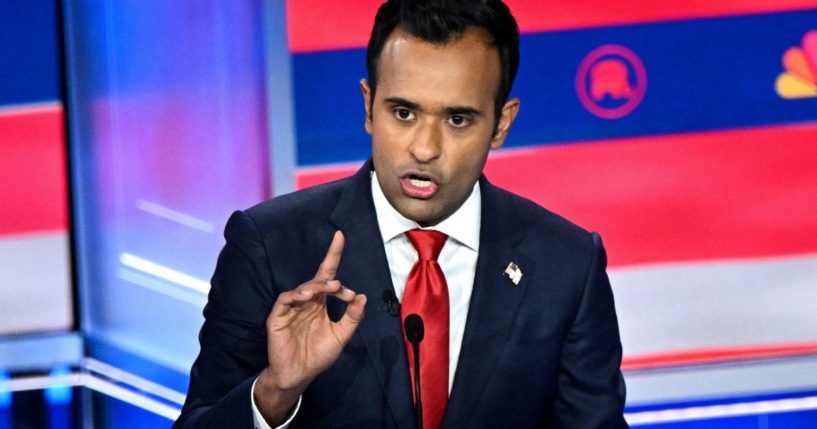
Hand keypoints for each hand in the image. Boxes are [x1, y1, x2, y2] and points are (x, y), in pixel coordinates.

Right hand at [254, 231, 366, 423]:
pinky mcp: (277, 317)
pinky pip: (285, 300)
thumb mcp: (341, 336)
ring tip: (331, 288)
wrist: (298, 375)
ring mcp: (291, 308)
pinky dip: (297, 295)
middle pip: (317, 279)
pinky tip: (308, 297)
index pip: (327, 275)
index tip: (340, 236)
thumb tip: (362, 296)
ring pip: (303, 288)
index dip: (333, 255)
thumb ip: (352, 318)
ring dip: (317, 286)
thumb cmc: (318, 355)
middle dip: (329, 276)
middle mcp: (306, 302)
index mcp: (320, 304)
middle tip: (341, 287)